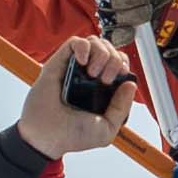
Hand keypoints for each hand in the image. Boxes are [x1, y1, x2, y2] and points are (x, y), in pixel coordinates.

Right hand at [21, 35, 137, 156]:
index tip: (120, 77)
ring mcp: (75, 69)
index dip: (123, 65)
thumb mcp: (107, 128)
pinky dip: (83, 47)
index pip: (119, 64)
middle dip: (114, 60)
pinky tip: (82, 62)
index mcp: (102, 89)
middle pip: (110, 50)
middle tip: (105, 79)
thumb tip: (130, 85)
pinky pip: (75, 42)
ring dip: (101, 53)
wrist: (47, 136)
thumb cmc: (72, 135)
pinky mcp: (59, 63)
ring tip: (93, 72)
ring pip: (95, 42)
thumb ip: (122, 108)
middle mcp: (89, 76)